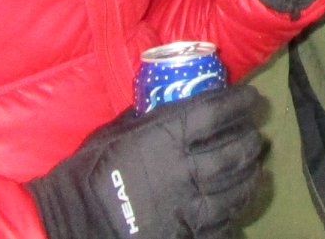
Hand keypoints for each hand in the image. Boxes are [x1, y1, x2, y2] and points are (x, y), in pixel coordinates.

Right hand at [26, 85, 265, 238]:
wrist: (69, 219)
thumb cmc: (88, 169)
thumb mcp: (117, 130)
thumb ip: (150, 117)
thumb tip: (173, 103)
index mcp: (166, 136)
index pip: (217, 112)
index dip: (241, 102)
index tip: (252, 99)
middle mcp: (183, 170)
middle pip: (235, 151)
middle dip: (251, 140)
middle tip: (255, 135)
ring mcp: (186, 207)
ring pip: (236, 189)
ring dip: (251, 176)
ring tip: (254, 168)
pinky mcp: (184, 236)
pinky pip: (222, 225)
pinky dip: (234, 213)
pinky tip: (236, 205)